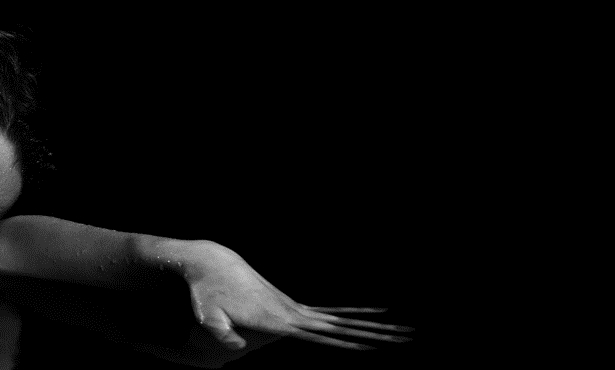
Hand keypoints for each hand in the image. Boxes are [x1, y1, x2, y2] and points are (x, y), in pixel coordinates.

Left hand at [183, 243, 411, 350]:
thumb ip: (221, 331)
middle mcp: (294, 312)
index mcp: (280, 320)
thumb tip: (237, 344)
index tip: (375, 346)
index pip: (322, 335)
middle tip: (407, 334)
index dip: (349, 342)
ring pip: (340, 317)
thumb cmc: (208, 294)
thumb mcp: (208, 316)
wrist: (213, 264)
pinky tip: (365, 314)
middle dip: (375, 332)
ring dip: (369, 322)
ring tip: (398, 327)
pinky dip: (348, 314)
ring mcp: (294, 307)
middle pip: (342, 325)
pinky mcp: (290, 305)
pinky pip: (326, 312)